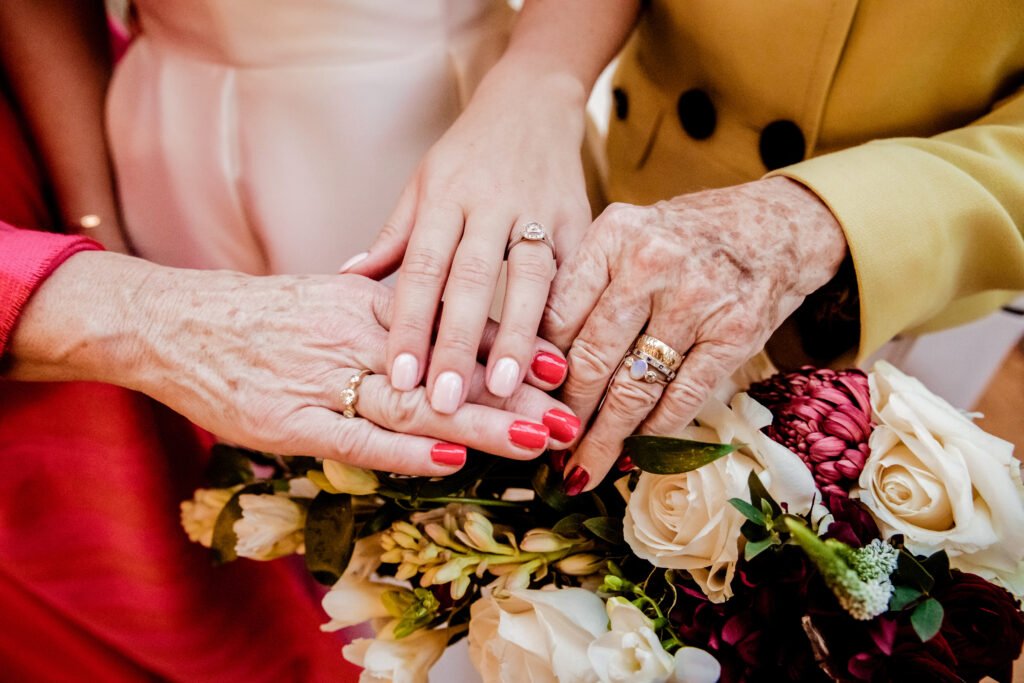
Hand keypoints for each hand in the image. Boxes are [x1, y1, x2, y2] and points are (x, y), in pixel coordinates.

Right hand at [9, 254, 579, 475]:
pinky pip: (356, 436)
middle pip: (446, 364)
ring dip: (476, 421)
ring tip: (533, 437)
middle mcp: (356, 335)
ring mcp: (324, 378)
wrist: (176, 322)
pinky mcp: (291, 420)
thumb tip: (443, 321)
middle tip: (568, 410)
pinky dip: (404, 449)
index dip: (510, 345)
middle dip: (512, 390)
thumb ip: (385, 309)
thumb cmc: (258, 317)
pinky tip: (450, 457)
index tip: (560, 360)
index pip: (451, 324)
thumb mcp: (329, 297)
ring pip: (414, 401)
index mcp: (368, 303)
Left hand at [346, 60, 590, 411]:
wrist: (534, 101)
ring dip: (515, 336)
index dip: (409, 324)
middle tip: (442, 400)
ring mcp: (538, 210)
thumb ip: (393, 236)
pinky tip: (556, 362)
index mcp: (445, 195)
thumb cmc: (470, 152)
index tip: (399, 376)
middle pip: (470, 280)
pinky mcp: (579, 221)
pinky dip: (562, 316)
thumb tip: (346, 279)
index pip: (421, 268)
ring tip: (502, 388)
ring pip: (527, 278)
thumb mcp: (424, 183)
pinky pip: (571, 275)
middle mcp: (490, 203)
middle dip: (455, 342)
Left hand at [542, 177, 847, 491]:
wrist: (777, 227)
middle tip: (544, 445)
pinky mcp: (734, 334)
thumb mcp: (628, 237)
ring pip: (633, 388)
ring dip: (604, 438)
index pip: (556, 317)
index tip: (520, 405)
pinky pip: (681, 398)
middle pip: (590, 359)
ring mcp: (696, 300)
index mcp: (614, 235)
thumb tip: (534, 361)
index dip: (533, 370)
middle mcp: (651, 264)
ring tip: (582, 469)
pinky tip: (634, 453)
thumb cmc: (686, 238)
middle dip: (564, 414)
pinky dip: (654, 433)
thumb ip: (584, 285)